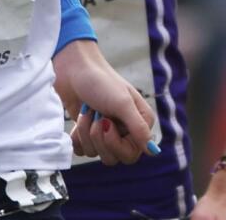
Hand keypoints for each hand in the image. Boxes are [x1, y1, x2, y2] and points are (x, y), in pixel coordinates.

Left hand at [54, 39, 154, 164]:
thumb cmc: (100, 80)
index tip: (106, 123)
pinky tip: (78, 119)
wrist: (72, 67)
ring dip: (86, 132)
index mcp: (139, 123)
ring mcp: (104, 132)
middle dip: (99, 138)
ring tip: (87, 110)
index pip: (131, 154)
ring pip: (95, 153)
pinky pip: (81, 150)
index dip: (116, 144)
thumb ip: (139, 128)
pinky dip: (76, 137)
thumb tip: (153, 151)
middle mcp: (123, 130)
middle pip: (113, 157)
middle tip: (96, 115)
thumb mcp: (122, 103)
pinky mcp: (86, 132)